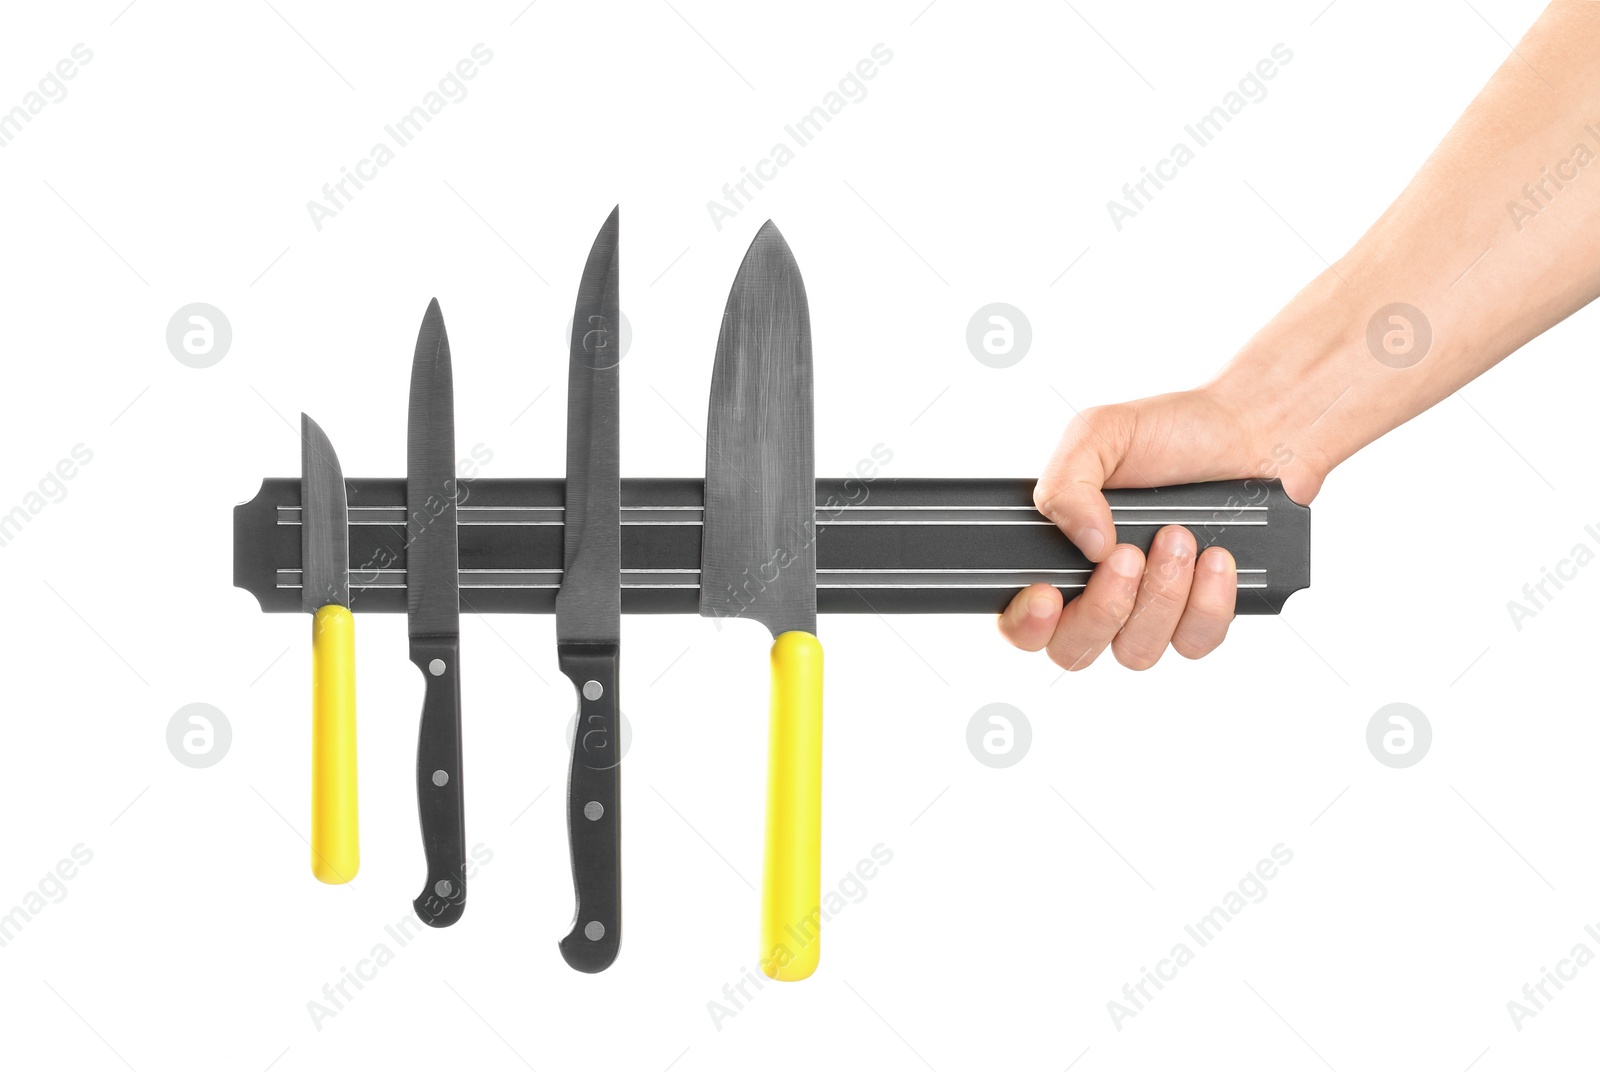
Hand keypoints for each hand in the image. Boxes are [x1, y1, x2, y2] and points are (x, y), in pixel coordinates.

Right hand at [999, 388, 1282, 669]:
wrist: (1250, 433)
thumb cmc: (1169, 432)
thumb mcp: (1101, 433)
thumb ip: (1068, 483)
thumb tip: (1086, 542)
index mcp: (1057, 554)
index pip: (1019, 620)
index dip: (1025, 624)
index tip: (1048, 593)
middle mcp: (1096, 593)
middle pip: (1073, 650)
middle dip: (1103, 606)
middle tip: (1128, 553)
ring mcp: (1148, 613)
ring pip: (1135, 652)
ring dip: (1160, 596)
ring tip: (1180, 536)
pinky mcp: (1199, 619)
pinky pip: (1193, 643)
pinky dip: (1207, 603)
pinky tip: (1217, 558)